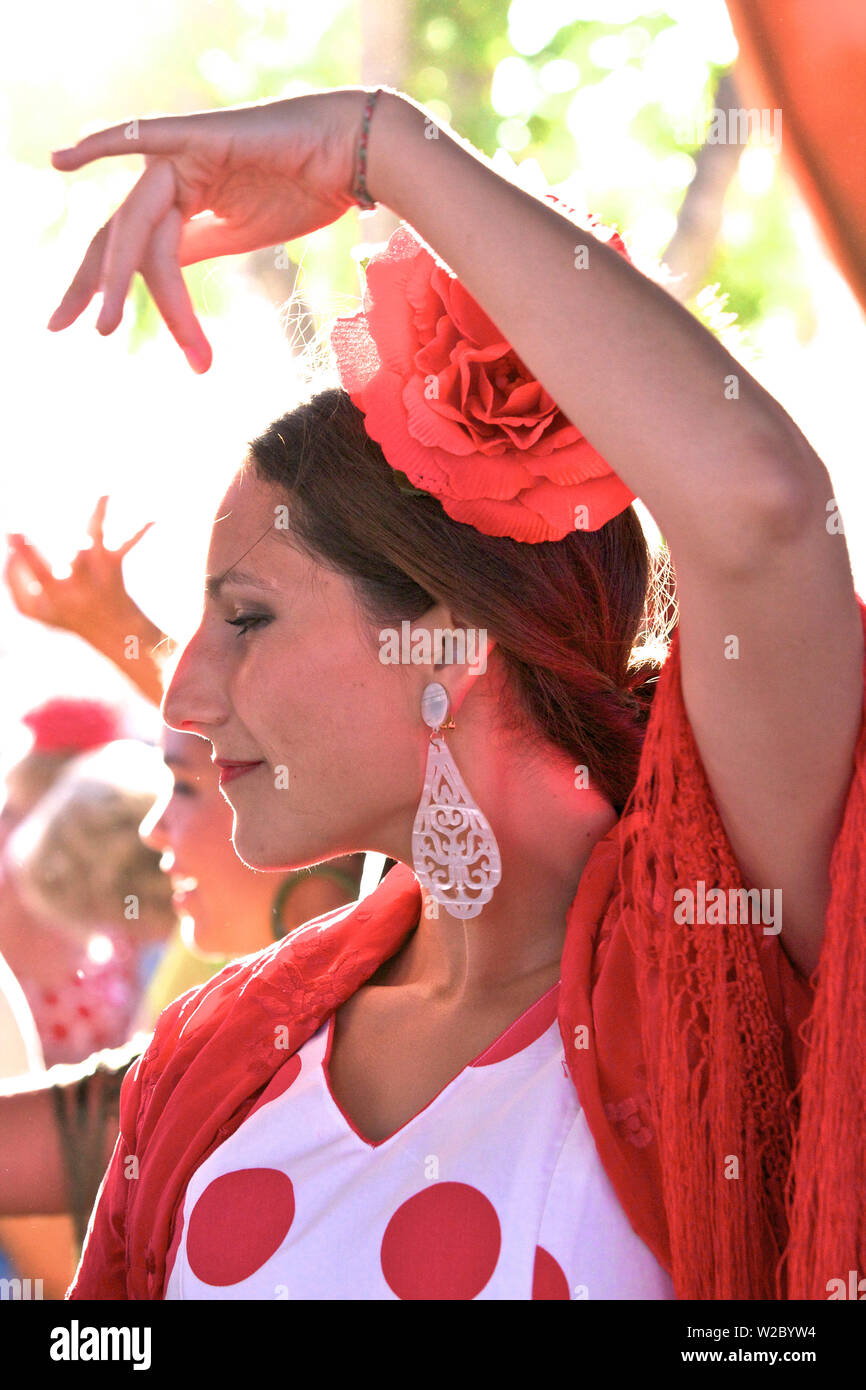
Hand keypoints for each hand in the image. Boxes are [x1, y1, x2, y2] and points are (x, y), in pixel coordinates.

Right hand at [5, 495, 152, 643]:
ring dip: (99, 515)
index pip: (38, 572)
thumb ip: (13, 581)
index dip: (24, 553)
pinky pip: (127, 543)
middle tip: (56, 535)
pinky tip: (154, 518)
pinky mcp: (113, 562)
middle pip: (74, 559)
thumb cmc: (64, 614)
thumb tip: (9, 548)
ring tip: (104, 491)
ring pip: (96, 540)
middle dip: (73, 548)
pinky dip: (139, 531)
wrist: (112, 630)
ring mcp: (98, 570)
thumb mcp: (32, 609)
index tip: (12, 531)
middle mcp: (80, 582)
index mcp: (56, 593)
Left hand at [47, 87, 375, 371]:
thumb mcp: (237, 234)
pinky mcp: (196, 136)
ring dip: (117, 277)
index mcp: (182, 199)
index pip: (132, 250)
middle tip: (61, 328)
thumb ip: (192, 247)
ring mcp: (181, 152)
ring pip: (136, 224)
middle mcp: (171, 174)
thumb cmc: (306, 191)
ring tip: (108, 323)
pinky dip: (100, 144)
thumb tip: (153, 276)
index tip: (96, 333)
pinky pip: (141, 139)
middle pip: (115, 236)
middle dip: (88, 286)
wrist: (350, 158)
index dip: (108, 290)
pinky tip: (63, 160)